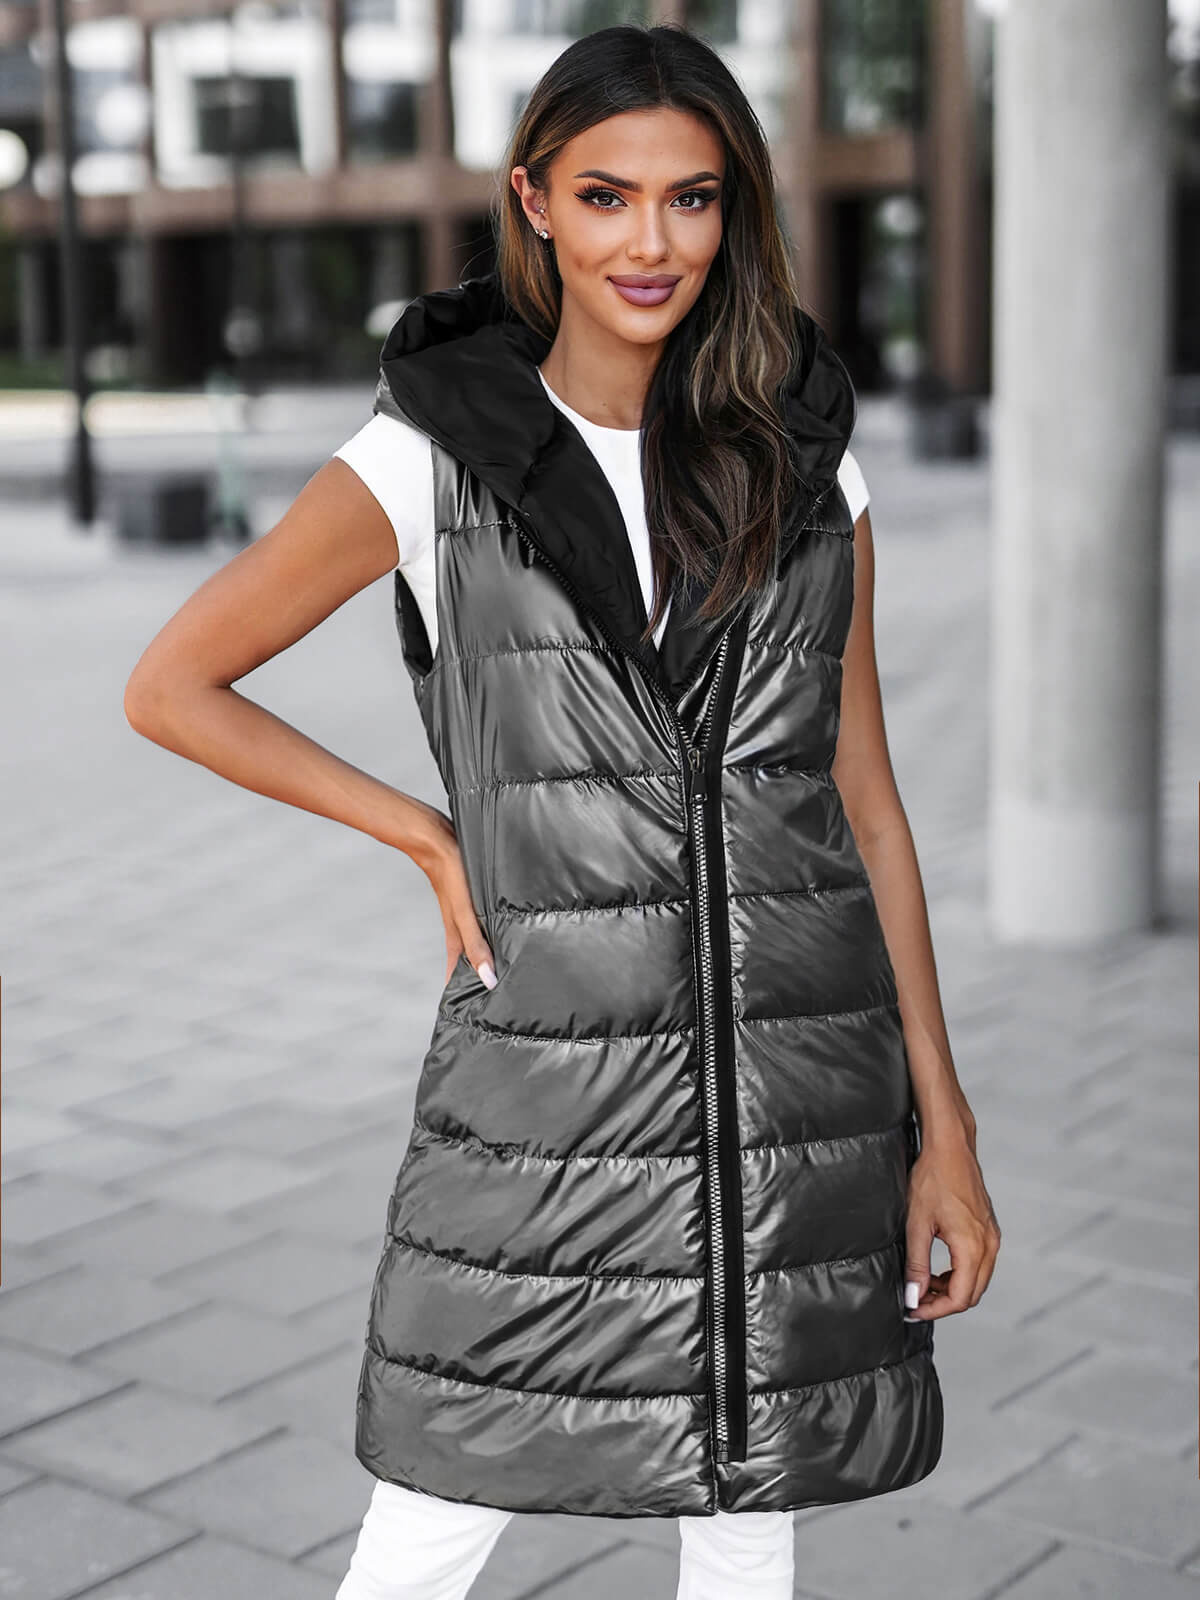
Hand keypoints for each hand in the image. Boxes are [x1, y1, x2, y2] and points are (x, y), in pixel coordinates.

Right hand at [407, 806, 497, 990]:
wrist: (435, 838)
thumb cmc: (451, 875)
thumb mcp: (466, 914)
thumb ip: (477, 945)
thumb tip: (489, 980)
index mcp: (457, 934)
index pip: (459, 971)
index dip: (462, 991)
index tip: (467, 1012)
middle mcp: (461, 924)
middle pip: (470, 956)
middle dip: (479, 975)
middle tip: (494, 994)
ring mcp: (465, 908)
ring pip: (477, 937)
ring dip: (486, 951)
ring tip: (504, 964)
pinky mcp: (471, 893)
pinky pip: (481, 917)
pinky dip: (489, 928)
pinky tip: (502, 923)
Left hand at [902, 1122, 1000, 1321]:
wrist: (950, 1147)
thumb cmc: (933, 1178)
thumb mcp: (917, 1224)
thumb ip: (917, 1264)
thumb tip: (914, 1296)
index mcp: (973, 1247)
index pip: (960, 1298)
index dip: (935, 1310)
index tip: (913, 1310)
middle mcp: (989, 1245)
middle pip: (972, 1293)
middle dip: (943, 1303)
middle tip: (915, 1300)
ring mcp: (992, 1237)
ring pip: (977, 1280)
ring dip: (951, 1289)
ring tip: (922, 1284)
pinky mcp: (988, 1229)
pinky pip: (979, 1264)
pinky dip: (959, 1273)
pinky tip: (937, 1268)